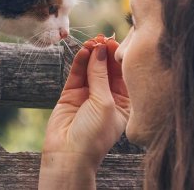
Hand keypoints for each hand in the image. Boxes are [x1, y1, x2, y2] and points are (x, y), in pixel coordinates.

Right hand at [39, 39, 129, 188]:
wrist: (69, 154)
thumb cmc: (94, 135)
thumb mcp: (105, 103)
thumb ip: (101, 75)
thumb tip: (100, 50)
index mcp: (124, 103)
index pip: (124, 75)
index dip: (120, 58)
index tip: (117, 42)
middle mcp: (107, 97)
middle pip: (108, 69)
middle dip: (106, 54)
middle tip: (103, 38)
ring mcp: (88, 94)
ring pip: (92, 69)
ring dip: (92, 55)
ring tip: (92, 42)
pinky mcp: (71, 94)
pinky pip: (77, 74)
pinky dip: (80, 62)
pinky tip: (84, 50)